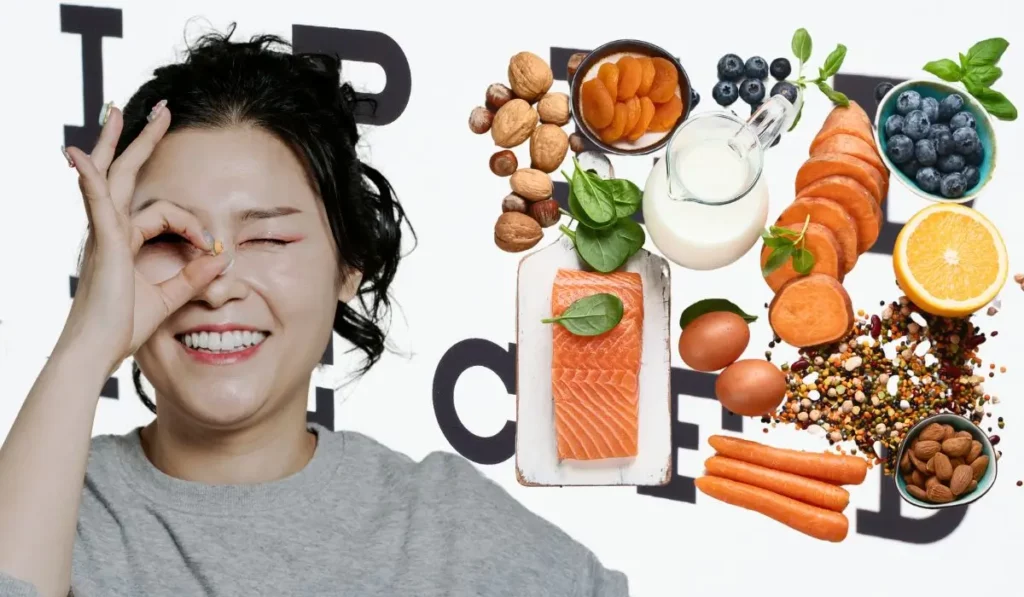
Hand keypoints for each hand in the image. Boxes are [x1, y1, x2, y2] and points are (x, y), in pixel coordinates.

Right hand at [59, 103, 230, 371]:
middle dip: (141, 140)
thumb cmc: (123, 327)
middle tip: (157, 110)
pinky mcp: (104, 244)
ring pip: (113, 178)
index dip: (193, 226)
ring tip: (123, 110)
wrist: (97, 351)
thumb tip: (221, 257)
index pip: (164, 213)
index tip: (212, 249)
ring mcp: (104, 234)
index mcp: (125, 240)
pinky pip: (96, 204)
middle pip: (124, 173)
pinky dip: (89, 179)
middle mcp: (111, 230)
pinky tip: (81, 157)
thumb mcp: (169, 296)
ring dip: (120, 141)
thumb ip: (194, 275)